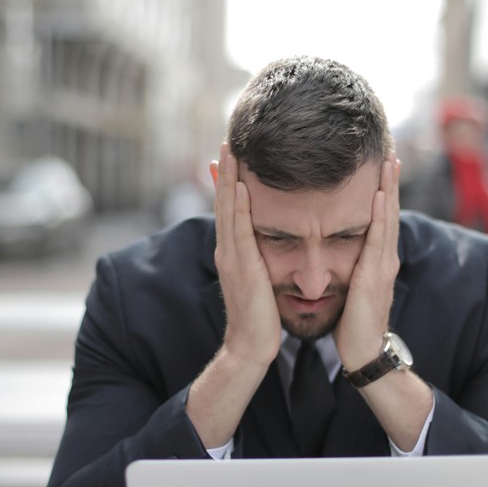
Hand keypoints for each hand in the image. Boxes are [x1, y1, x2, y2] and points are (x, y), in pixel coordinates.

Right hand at [211, 143, 281, 366]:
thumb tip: (263, 246)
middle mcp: (228, 250)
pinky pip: (239, 230)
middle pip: (224, 202)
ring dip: (229, 179)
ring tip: (230, 151)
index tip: (233, 154)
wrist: (251, 346)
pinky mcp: (241, 267)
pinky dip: (237, 206)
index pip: (230, 209)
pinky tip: (239, 186)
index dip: (230, 181)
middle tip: (227, 140)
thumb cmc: (259, 317)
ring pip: (227, 210)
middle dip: (226, 171)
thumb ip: (257, 260)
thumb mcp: (258, 280)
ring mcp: (231, 257)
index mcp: (233, 252)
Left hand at [334, 155, 400, 369]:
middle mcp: (384, 258)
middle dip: (389, 181)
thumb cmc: (353, 323)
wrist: (363, 352)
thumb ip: (350, 268)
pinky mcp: (375, 276)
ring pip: (387, 219)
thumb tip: (337, 253)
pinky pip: (378, 239)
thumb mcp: (351, 288)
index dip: (381, 190)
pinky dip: (379, 215)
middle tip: (388, 150)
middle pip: (388, 210)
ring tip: (388, 162)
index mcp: (377, 260)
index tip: (379, 163)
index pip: (380, 217)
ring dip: (388, 189)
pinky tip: (378, 196)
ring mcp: (383, 266)